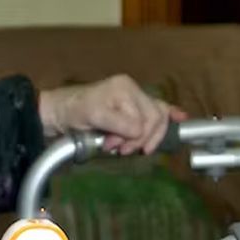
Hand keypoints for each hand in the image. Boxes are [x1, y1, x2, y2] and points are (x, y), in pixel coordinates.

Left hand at [38, 75, 187, 154]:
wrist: (58, 112)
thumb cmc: (72, 112)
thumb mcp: (94, 117)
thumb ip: (119, 124)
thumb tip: (139, 133)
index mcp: (125, 88)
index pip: (145, 118)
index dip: (134, 137)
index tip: (113, 148)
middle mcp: (133, 90)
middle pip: (155, 118)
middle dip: (140, 139)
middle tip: (120, 151)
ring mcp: (134, 98)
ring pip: (157, 117)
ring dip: (147, 137)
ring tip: (128, 149)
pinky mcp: (132, 107)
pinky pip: (157, 109)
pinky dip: (170, 114)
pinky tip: (181, 118)